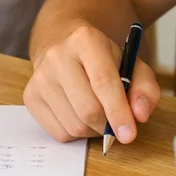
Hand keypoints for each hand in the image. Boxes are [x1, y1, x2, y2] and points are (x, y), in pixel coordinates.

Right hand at [24, 24, 159, 143]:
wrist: (64, 44)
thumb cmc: (103, 59)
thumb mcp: (131, 65)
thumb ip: (145, 88)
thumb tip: (140, 115)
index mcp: (85, 40)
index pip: (103, 82)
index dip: (118, 112)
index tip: (129, 135)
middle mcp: (57, 55)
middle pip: (88, 109)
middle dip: (108, 124)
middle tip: (116, 122)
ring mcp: (40, 77)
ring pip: (74, 125)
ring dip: (93, 129)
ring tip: (98, 112)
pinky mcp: (30, 96)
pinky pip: (59, 132)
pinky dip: (77, 132)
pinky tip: (79, 114)